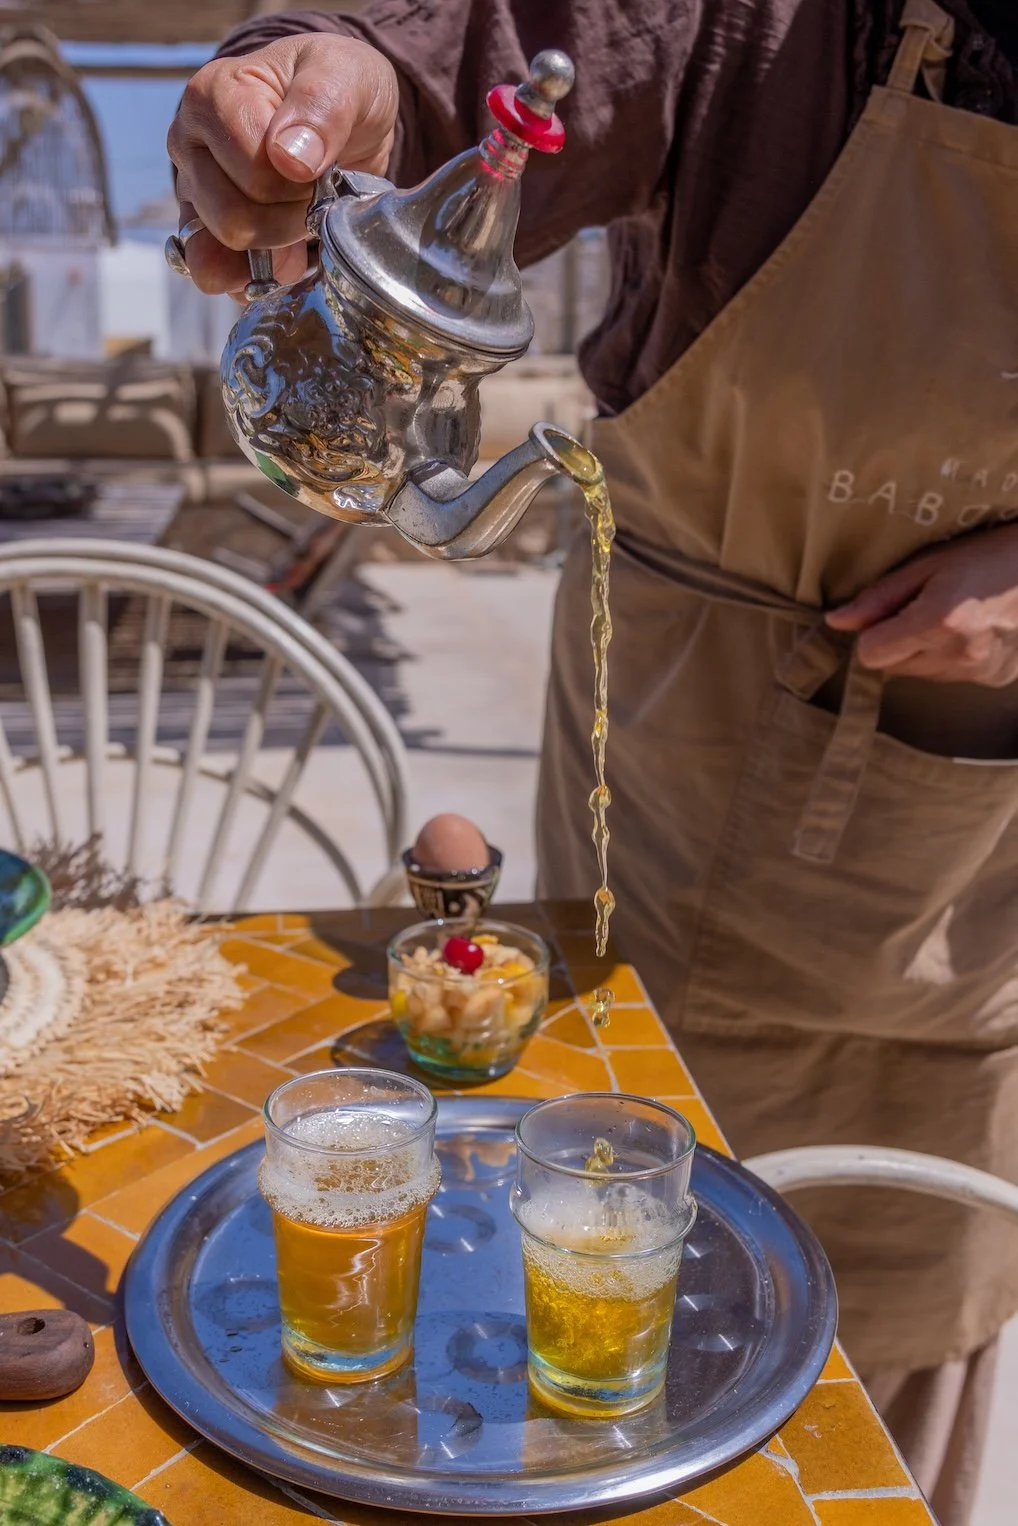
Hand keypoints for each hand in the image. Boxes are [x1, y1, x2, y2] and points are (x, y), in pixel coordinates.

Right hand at [167, 35, 397, 294]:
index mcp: (211, 97)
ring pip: (225, 254)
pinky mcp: (207, 236)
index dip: (302, 186)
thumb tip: (290, 159)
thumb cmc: (336, 87)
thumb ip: (321, 106)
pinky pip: (223, 279)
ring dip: (280, 252)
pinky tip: (291, 257)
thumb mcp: (345, 76)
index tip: (325, 168)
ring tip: (306, 222)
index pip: (254, 173)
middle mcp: (189, 147)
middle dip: (291, 221)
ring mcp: (194, 195)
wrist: (343, 112)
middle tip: (318, 197)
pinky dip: (263, 280)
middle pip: (235, 220)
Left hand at [826, 523, 1017, 685]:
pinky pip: (953, 677)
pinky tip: (974, 629)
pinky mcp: (996, 678)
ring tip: (953, 617)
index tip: (888, 613)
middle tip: (925, 608)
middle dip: (897, 642)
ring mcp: (981, 670)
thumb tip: (836, 622)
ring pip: (922, 675)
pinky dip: (954, 659)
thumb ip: (880, 597)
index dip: (872, 634)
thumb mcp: (929, 563)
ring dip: (925, 652)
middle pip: (894, 668)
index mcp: (937, 622)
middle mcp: (960, 654)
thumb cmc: (985, 554)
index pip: (870, 655)